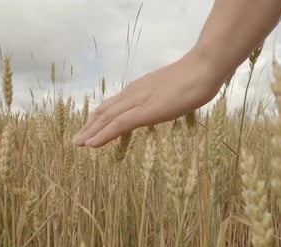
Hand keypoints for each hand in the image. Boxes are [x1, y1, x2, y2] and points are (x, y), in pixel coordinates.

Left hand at [72, 51, 222, 146]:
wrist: (204, 68)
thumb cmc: (194, 78)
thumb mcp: (172, 90)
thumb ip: (162, 97)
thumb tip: (161, 105)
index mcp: (139, 89)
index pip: (113, 104)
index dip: (99, 117)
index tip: (90, 127)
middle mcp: (133, 93)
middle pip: (104, 111)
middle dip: (90, 126)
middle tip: (77, 139)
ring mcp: (138, 101)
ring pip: (106, 118)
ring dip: (90, 131)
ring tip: (77, 143)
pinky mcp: (145, 111)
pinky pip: (118, 125)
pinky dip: (102, 134)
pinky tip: (91, 144)